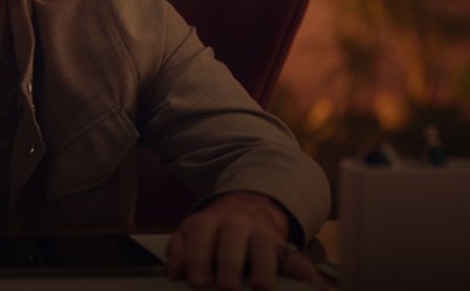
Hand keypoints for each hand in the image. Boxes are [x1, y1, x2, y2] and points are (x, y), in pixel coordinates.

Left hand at [165, 191, 325, 289]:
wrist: (248, 206)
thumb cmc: (214, 231)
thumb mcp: (191, 234)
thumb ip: (180, 253)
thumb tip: (175, 273)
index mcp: (209, 222)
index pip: (202, 239)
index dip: (199, 262)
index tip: (199, 283)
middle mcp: (236, 224)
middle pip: (233, 242)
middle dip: (229, 267)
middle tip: (227, 288)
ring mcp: (263, 234)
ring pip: (265, 248)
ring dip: (264, 270)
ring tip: (261, 288)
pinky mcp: (285, 247)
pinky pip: (299, 260)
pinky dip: (307, 274)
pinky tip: (314, 288)